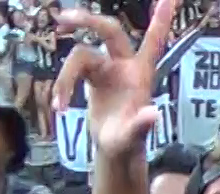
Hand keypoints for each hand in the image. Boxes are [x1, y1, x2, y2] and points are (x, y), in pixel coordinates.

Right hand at [53, 0, 173, 158]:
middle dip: (88, 20)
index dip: (160, 20)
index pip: (153, 42)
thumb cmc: (128, 143)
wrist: (116, 150)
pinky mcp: (91, 75)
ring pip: (79, 54)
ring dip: (66, 78)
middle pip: (109, 31)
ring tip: (60, 106)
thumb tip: (153, 113)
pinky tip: (58, 107)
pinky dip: (62, 86)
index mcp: (141, 74)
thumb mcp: (133, 138)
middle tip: (63, 18)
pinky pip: (70, 69)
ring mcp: (106, 68)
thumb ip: (141, 125)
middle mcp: (124, 66)